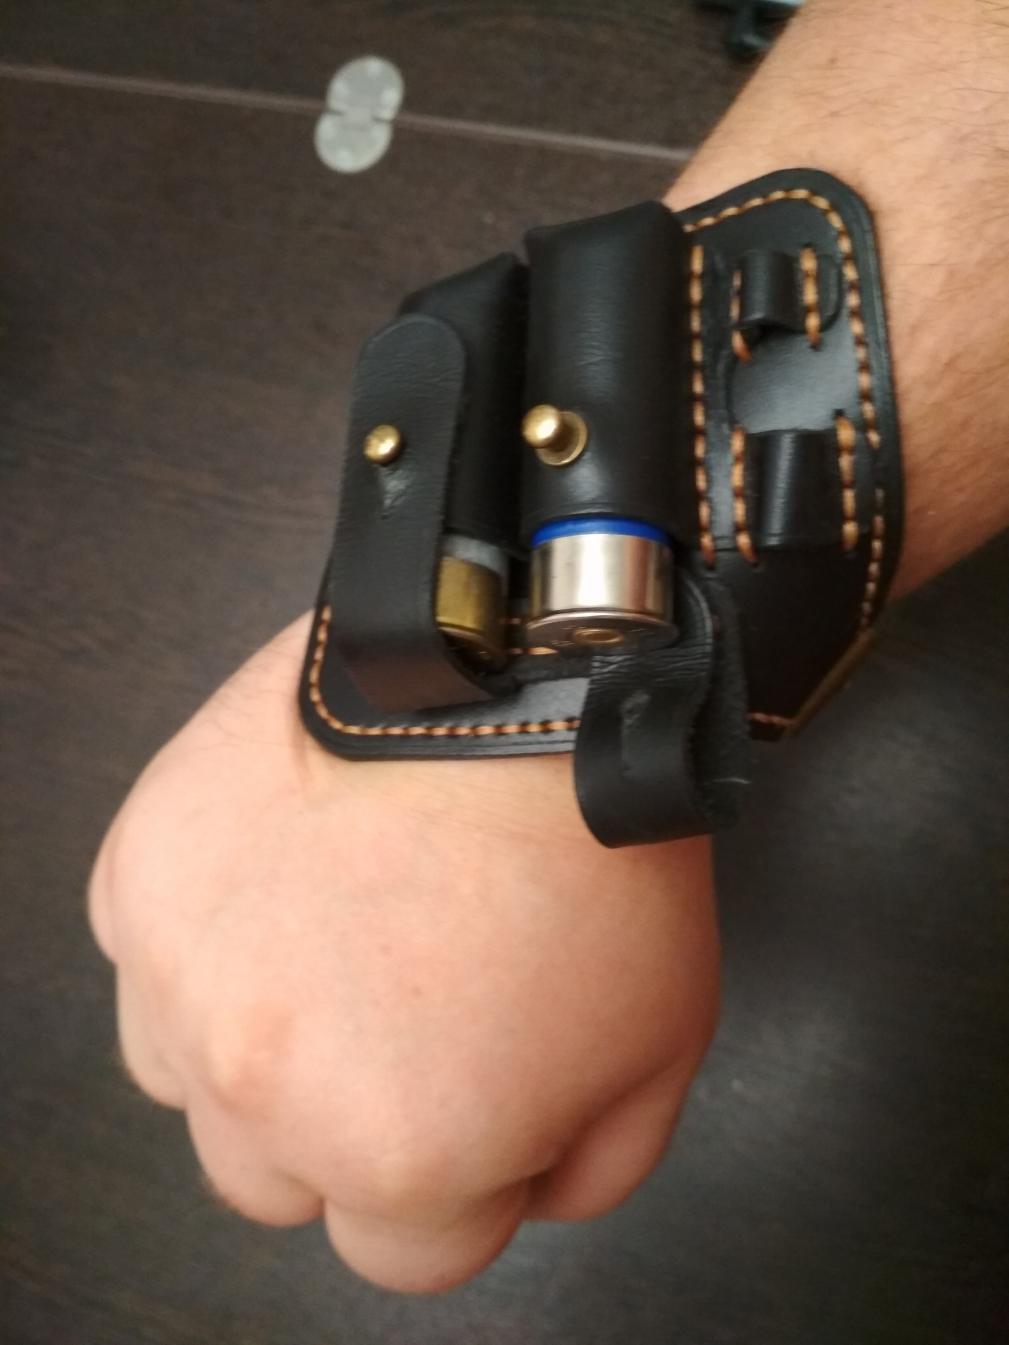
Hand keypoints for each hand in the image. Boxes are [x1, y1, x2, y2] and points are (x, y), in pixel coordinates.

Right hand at [89, 613, 717, 1292]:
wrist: (517, 677)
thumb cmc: (594, 845)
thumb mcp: (660, 1043)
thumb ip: (591, 1167)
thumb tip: (520, 1188)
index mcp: (398, 1150)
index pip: (407, 1255)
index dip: (466, 1179)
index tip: (487, 1098)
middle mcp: (263, 1084)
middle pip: (282, 1180)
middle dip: (349, 1124)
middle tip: (410, 1020)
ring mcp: (183, 971)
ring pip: (192, 1085)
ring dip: (258, 1043)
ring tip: (335, 945)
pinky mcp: (139, 872)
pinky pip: (148, 960)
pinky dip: (206, 943)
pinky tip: (281, 883)